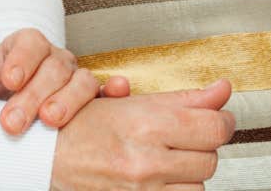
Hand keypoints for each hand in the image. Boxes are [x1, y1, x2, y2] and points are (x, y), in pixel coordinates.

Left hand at [0, 28, 131, 132]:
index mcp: (26, 45)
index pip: (30, 43)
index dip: (21, 61)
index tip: (7, 82)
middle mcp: (55, 59)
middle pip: (54, 68)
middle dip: (34, 95)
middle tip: (13, 122)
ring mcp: (76, 79)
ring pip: (83, 81)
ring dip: (69, 100)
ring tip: (51, 121)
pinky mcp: (92, 101)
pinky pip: (107, 94)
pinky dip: (115, 93)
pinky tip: (116, 93)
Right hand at [51, 80, 235, 190]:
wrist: (47, 158)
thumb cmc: (83, 126)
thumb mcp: (134, 102)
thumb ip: (184, 98)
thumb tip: (222, 90)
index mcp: (147, 125)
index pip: (214, 127)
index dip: (223, 121)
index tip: (219, 118)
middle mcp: (147, 161)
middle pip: (210, 159)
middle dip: (203, 147)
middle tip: (187, 138)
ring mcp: (142, 190)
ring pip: (198, 185)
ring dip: (190, 173)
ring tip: (170, 159)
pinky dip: (176, 190)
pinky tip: (163, 178)